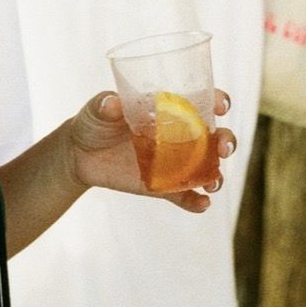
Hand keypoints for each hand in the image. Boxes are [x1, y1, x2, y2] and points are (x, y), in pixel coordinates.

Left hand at [68, 88, 235, 213]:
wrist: (79, 155)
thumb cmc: (94, 122)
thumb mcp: (97, 109)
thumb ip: (105, 105)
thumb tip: (112, 104)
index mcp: (171, 109)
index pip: (203, 102)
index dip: (218, 101)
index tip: (221, 106)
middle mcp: (180, 135)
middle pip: (214, 137)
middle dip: (226, 142)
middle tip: (223, 148)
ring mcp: (174, 163)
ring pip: (206, 169)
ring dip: (217, 176)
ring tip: (213, 184)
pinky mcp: (163, 187)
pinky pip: (186, 196)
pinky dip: (197, 202)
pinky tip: (202, 205)